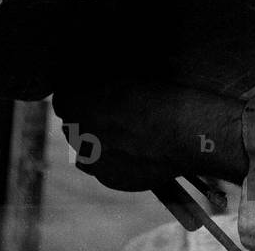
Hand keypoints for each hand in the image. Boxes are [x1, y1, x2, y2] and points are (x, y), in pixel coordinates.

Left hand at [52, 81, 246, 191]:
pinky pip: (102, 168)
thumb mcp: (133, 73)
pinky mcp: (112, 179)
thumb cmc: (168, 94)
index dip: (76, 94)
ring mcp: (96, 160)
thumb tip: (95, 77)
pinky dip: (111, 159)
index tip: (88, 91)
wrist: (191, 133)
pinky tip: (133, 149)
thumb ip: (105, 80)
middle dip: (83, 117)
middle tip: (108, 110)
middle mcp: (83, 133)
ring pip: (83, 150)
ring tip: (122, 130)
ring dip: (95, 140)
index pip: (63, 99)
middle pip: (71, 125)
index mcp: (84, 101)